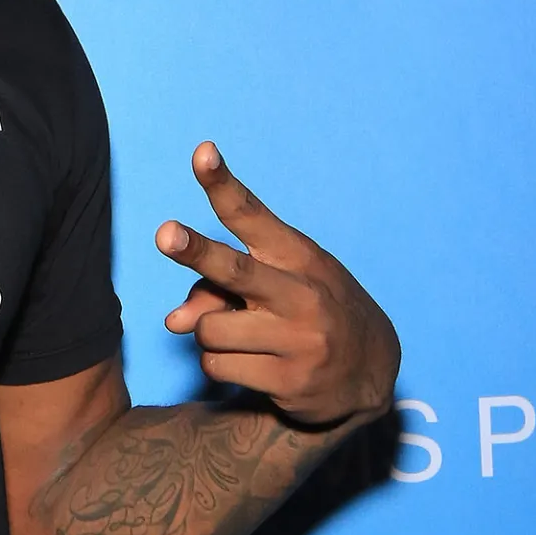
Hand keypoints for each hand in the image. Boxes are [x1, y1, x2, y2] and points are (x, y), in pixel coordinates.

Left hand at [158, 142, 397, 427]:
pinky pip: (217, 367)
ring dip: (210, 334)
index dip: (222, 183)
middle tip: (165, 233)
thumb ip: (218, 287)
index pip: (251, 214)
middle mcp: (301, 294)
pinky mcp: (290, 382)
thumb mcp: (278, 286)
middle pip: (234, 270)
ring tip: (245, 336)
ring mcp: (299, 340)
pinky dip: (222, 365)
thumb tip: (173, 323)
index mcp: (296, 255)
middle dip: (197, 252)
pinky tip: (256, 364)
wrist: (370, 373)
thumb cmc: (308, 311)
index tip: (202, 152)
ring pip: (208, 329)